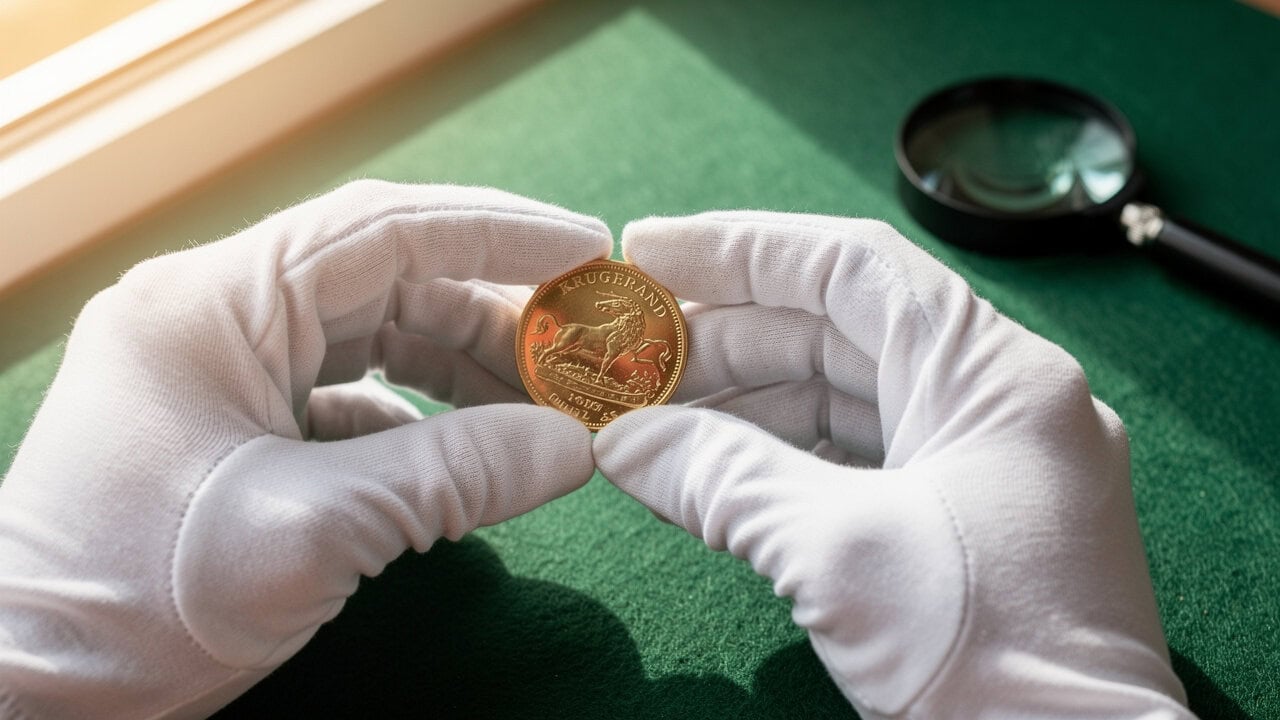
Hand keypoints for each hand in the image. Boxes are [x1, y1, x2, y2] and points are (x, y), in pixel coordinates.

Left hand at [0, 181, 610, 717]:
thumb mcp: (313, 532)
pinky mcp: (230, 426)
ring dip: (458, 371)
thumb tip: (575, 447)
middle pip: (382, 284)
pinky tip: (461, 464)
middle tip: (581, 356)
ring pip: (368, 340)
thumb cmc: (138, 604)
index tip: (587, 251)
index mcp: (212, 304)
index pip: (379, 230)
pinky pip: (342, 399)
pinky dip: (412, 423)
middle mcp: (212, 316)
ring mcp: (219, 372)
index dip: (495, 232)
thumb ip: (454, 476)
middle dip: (488, 318)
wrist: (30, 694)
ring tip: (541, 411)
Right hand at [595, 212, 1193, 718]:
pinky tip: (710, 464)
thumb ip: (722, 478)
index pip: (857, 268)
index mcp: (996, 377)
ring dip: (747, 399)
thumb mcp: (838, 554)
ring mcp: (982, 465)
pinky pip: (858, 459)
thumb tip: (621, 442)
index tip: (652, 253)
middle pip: (843, 332)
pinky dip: (781, 457)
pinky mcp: (961, 522)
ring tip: (652, 411)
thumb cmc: (987, 659)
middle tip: (631, 353)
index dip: (744, 249)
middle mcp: (997, 403)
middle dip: (729, 337)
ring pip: (845, 398)